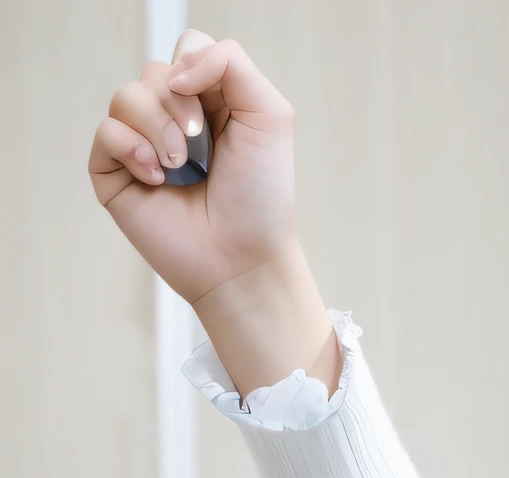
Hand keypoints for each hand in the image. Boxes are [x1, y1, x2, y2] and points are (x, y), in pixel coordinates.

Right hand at [89, 30, 298, 306]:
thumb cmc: (260, 198)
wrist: (242, 261)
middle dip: (179, 105)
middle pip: (155, 72)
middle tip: (199, 145)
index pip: (185, 50)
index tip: (213, 110)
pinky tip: (156, 179)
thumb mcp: (268, 116)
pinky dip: (132, 149)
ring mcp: (142, 146)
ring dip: (157, 128)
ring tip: (179, 167)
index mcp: (210, 102)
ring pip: (126, 96)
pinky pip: (106, 132)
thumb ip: (231, 63)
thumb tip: (177, 66)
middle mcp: (173, 120)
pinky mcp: (116, 174)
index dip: (194, 67)